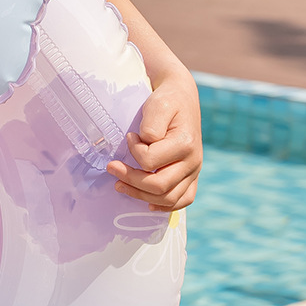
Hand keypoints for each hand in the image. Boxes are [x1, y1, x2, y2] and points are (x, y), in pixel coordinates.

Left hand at [106, 69, 200, 211]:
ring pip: (168, 198)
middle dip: (130, 179)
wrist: (182, 98)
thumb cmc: (167, 101)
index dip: (133, 151)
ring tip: (119, 185)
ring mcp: (194, 171)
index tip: (129, 137)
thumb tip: (144, 143)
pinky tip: (148, 204)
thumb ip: (151, 125)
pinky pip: (183, 200)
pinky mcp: (192, 176)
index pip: (151, 161)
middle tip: (111, 168)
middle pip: (159, 185)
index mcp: (185, 143)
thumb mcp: (157, 105)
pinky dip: (166, 206)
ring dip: (141, 195)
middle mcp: (193, 161)